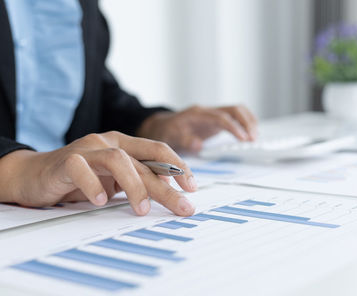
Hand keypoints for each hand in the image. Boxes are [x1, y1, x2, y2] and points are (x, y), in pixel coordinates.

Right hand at [0, 132, 196, 215]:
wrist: (34, 175)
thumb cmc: (79, 178)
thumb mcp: (114, 180)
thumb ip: (138, 180)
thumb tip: (169, 189)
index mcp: (124, 144)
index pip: (158, 151)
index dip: (178, 167)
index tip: (192, 188)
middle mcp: (108, 142)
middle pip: (145, 162)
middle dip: (167, 187)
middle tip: (182, 207)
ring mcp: (87, 149)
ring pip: (119, 161)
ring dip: (135, 187)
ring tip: (141, 210)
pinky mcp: (65, 160)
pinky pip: (82, 169)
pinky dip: (93, 185)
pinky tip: (101, 201)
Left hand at [137, 105, 257, 152]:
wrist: (161, 126)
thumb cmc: (167, 132)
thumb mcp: (171, 138)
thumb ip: (185, 141)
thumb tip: (198, 145)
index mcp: (197, 114)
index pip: (221, 118)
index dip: (234, 127)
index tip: (243, 138)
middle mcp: (208, 111)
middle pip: (233, 109)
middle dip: (246, 123)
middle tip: (253, 138)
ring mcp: (213, 114)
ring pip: (237, 110)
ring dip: (249, 121)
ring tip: (254, 137)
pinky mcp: (217, 119)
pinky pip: (236, 116)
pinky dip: (246, 123)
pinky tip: (250, 134)